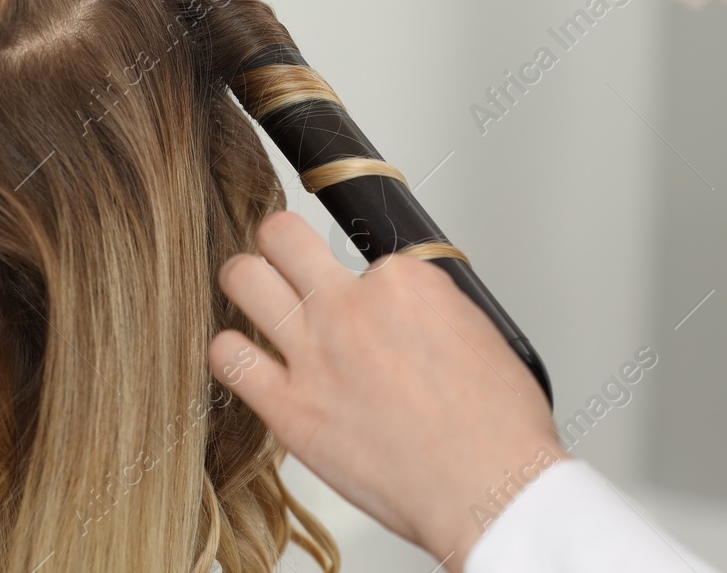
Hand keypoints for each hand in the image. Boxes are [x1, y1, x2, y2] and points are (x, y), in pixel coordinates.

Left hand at [207, 211, 561, 570]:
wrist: (489, 491)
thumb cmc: (497, 428)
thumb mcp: (479, 331)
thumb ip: (428, 307)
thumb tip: (405, 308)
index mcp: (404, 282)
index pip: (360, 251)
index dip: (362, 278)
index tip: (365, 298)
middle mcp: (351, 308)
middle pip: (282, 236)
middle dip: (280, 242)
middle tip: (283, 260)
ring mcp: (313, 354)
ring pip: (243, 279)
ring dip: (246, 283)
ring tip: (254, 297)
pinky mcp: (289, 408)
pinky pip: (229, 359)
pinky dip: (230, 353)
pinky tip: (246, 359)